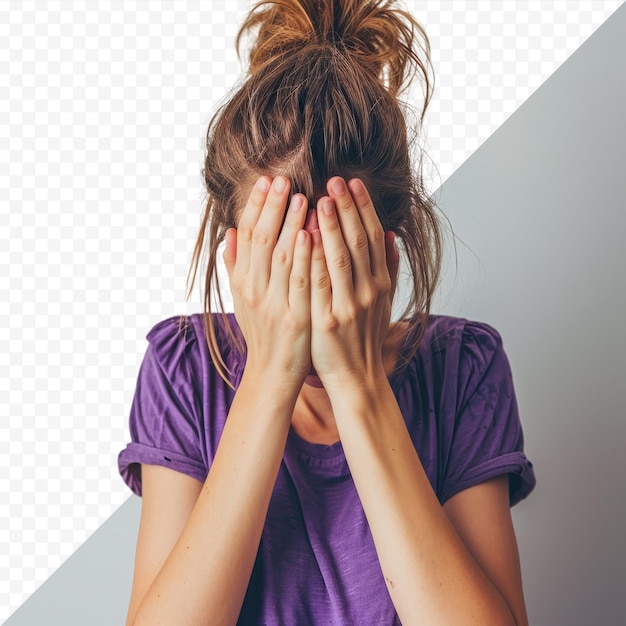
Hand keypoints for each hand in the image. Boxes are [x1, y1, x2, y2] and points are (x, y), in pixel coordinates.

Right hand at [223, 176, 311, 383]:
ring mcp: (273, 303)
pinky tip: (309, 234)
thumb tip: (229, 232)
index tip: (265, 181)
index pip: (246, 235)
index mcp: (242, 281)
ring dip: (289, 224)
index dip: (255, 206)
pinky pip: (299, 282)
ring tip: (299, 197)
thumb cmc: (262, 332)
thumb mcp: (242, 299)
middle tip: (282, 179)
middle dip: (271, 207)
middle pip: (261, 240)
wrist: (272, 372)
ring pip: (280, 256)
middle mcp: (253, 289)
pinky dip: (303, 257)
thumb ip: (235, 265)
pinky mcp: (295, 317)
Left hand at [309, 177, 399, 390]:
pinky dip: (314, 259)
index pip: (373, 238)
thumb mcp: (383, 303)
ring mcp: (348, 306)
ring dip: (332, 227)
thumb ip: (389, 268)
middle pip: (358, 242)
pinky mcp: (327, 321)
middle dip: (347, 209)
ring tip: (320, 199)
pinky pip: (319, 285)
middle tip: (335, 180)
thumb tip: (391, 235)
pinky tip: (306, 237)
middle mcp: (368, 292)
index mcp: (380, 284)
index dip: (363, 208)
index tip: (353, 183)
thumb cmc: (365, 337)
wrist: (357, 377)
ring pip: (340, 259)